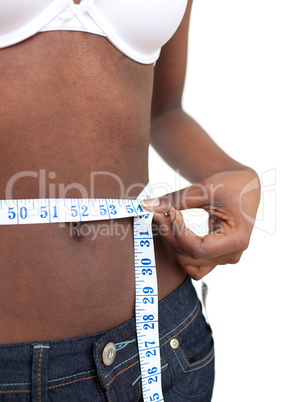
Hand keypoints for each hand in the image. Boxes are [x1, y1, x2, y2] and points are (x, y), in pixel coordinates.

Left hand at [141, 169, 260, 279]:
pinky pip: (194, 265)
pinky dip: (181, 251)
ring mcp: (225, 258)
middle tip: (159, 213)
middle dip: (170, 235)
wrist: (245, 187)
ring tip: (166, 220)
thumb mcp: (204, 189)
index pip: (196, 248)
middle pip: (190, 256)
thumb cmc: (230, 185)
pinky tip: (176, 231)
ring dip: (173, 243)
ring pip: (189, 263)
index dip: (177, 231)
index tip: (169, 212)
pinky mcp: (217, 256)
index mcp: (236, 240)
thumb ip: (175, 199)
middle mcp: (232, 254)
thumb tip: (145, 205)